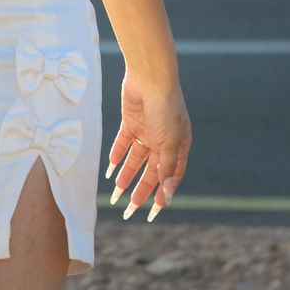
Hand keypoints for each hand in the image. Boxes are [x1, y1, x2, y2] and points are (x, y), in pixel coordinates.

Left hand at [105, 70, 191, 220]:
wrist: (150, 76)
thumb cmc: (166, 108)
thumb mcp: (169, 142)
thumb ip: (167, 168)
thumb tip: (167, 195)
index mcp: (179, 146)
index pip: (171, 177)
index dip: (163, 194)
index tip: (153, 212)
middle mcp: (163, 140)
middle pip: (151, 171)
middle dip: (140, 190)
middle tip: (129, 210)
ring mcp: (147, 131)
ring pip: (135, 159)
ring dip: (126, 176)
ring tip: (116, 195)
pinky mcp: (131, 121)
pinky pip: (123, 143)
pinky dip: (117, 155)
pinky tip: (110, 171)